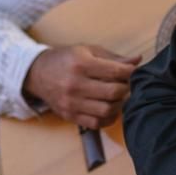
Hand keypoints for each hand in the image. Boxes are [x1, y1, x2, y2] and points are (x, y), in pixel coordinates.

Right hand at [21, 44, 138, 128]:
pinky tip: (109, 108)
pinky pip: (96, 123)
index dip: (131, 72)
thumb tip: (138, 60)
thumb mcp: (88, 51)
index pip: (116, 72)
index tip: (133, 72)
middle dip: (127, 89)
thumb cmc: (66, 59)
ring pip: (107, 110)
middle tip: (128, 85)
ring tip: (119, 97)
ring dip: (119, 104)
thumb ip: (114, 57)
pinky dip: (108, 118)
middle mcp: (75, 85)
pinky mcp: (69, 116)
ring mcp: (71, 103)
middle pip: (113, 92)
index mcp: (81, 64)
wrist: (37, 74)